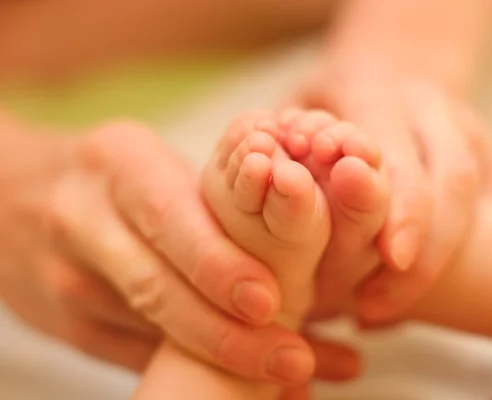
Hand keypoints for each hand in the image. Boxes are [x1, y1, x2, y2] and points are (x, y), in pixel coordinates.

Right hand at [0, 115, 316, 383]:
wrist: (12, 196)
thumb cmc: (111, 176)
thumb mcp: (152, 161)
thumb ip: (211, 199)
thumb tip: (301, 250)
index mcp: (120, 164)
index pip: (172, 218)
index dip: (220, 264)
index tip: (271, 302)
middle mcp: (86, 220)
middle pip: (157, 287)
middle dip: (228, 332)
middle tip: (294, 359)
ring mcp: (67, 279)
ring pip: (149, 331)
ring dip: (222, 362)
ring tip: (288, 381)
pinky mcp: (65, 322)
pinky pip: (130, 356)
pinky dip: (187, 376)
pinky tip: (238, 390)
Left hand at [292, 71, 491, 326]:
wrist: (387, 68)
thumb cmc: (326, 99)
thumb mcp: (292, 107)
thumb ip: (285, 146)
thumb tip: (278, 193)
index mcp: (375, 88)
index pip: (399, 153)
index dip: (401, 209)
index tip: (392, 260)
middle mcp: (429, 105)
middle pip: (453, 179)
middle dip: (430, 248)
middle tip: (377, 306)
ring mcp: (464, 126)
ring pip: (476, 194)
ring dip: (439, 257)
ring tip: (382, 307)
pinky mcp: (483, 151)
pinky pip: (490, 199)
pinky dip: (459, 246)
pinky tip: (410, 284)